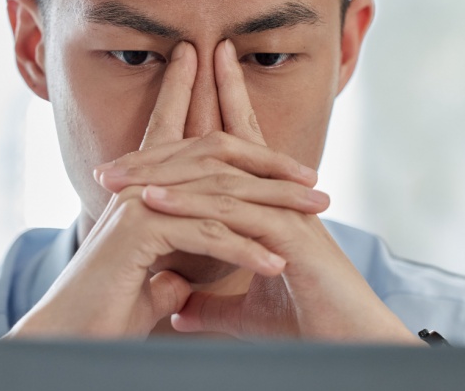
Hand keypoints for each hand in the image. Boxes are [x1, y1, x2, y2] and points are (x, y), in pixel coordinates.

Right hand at [2, 42, 289, 339]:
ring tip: (315, 216)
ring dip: (273, 205)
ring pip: (220, 191)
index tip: (290, 165)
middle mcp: (141, 186)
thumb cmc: (105, 316)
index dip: (247, 149)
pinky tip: (276, 264)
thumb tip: (185, 280)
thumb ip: (169, 271)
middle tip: (314, 183)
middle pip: (217, 158)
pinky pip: (206, 233)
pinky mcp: (139, 231)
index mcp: (147, 191)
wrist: (69, 338)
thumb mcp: (151, 286)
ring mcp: (138, 203)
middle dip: (270, 167)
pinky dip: (245, 249)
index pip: (199, 152)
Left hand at [97, 39, 418, 343]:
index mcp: (270, 207)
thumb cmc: (310, 324)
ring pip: (219, 174)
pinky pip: (231, 210)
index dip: (201, 122)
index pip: (233, 154)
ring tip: (115, 178)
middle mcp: (278, 198)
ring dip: (163, 172)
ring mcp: (285, 211)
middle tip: (111, 158)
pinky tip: (152, 201)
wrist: (353, 343)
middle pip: (222, 148)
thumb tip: (178, 307)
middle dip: (165, 143)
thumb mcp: (246, 314)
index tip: (154, 121)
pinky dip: (188, 202)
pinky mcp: (289, 233)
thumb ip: (212, 304)